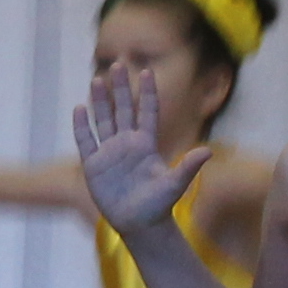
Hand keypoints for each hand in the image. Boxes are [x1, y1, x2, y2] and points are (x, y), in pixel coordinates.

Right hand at [71, 60, 211, 232]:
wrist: (139, 224)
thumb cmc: (159, 205)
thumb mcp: (175, 185)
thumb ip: (188, 167)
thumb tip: (207, 152)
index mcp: (146, 144)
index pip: (147, 112)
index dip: (147, 92)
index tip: (146, 71)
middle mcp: (127, 143)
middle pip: (123, 109)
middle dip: (121, 87)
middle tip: (119, 63)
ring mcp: (109, 153)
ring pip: (103, 120)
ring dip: (100, 101)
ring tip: (97, 80)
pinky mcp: (93, 165)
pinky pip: (85, 141)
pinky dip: (81, 126)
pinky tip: (79, 108)